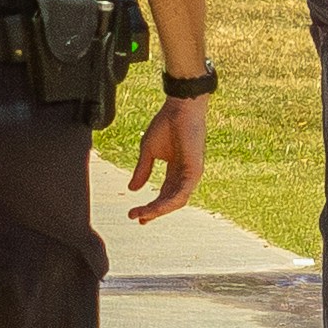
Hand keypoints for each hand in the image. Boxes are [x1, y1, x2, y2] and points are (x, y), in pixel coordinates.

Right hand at [125, 93, 205, 222]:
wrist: (179, 108)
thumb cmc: (166, 124)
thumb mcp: (148, 151)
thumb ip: (142, 170)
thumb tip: (132, 189)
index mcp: (176, 170)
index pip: (164, 194)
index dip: (151, 206)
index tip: (136, 215)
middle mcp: (184, 175)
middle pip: (169, 201)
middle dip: (153, 211)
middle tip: (137, 218)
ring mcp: (191, 174)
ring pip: (175, 201)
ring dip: (158, 210)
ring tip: (142, 214)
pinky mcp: (195, 172)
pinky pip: (181, 193)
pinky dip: (168, 203)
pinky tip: (155, 208)